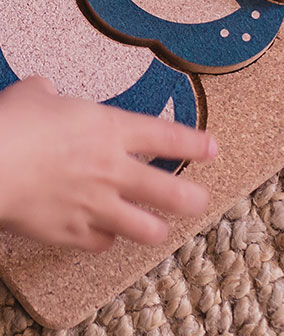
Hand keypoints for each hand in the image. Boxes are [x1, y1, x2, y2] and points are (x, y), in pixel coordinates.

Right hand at [0, 77, 215, 250]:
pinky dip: (104, 241)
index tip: (211, 149)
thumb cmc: (10, 126)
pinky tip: (106, 237)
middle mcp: (112, 170)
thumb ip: (49, 93)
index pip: (168, 137)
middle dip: (191, 198)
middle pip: (169, 191)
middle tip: (200, 201)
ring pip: (143, 227)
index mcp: (111, 130)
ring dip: (155, 229)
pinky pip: (100, 243)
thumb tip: (44, 92)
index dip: (194, 145)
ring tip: (161, 230)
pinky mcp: (69, 233)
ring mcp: (94, 205)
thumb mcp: (35, 95)